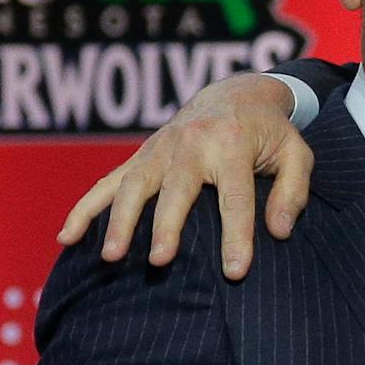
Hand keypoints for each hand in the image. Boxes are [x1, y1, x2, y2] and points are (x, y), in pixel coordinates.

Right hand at [56, 72, 312, 279]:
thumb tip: (279, 231)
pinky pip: (107, 183)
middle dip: (166, 226)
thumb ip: (292, 192)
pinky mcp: (141, 157)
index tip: (235, 272)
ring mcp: (160, 150)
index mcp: (232, 144)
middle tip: (160, 262)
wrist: (234, 92)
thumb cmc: (269, 132)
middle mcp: (191, 144)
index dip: (237, 236)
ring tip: (111, 257)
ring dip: (120, 221)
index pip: (235, 197)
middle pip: (176, 190)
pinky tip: (67, 237)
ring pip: (133, 186)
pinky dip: (85, 209)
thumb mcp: (297, 153)